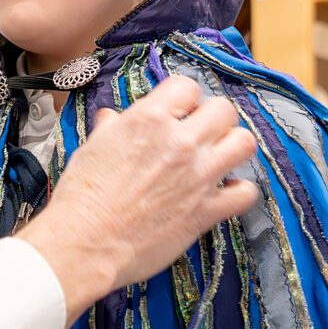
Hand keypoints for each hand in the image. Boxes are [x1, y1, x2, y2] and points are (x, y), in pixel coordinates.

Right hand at [18, 76, 257, 314]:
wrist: (85, 242)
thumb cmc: (82, 197)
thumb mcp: (90, 149)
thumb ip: (110, 129)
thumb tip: (111, 118)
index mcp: (148, 121)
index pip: (187, 87)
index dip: (184, 99)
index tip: (178, 112)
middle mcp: (179, 143)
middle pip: (224, 110)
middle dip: (213, 118)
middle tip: (200, 134)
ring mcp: (198, 177)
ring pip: (244, 143)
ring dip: (232, 147)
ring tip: (217, 158)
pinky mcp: (206, 211)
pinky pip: (245, 193)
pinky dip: (239, 192)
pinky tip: (223, 193)